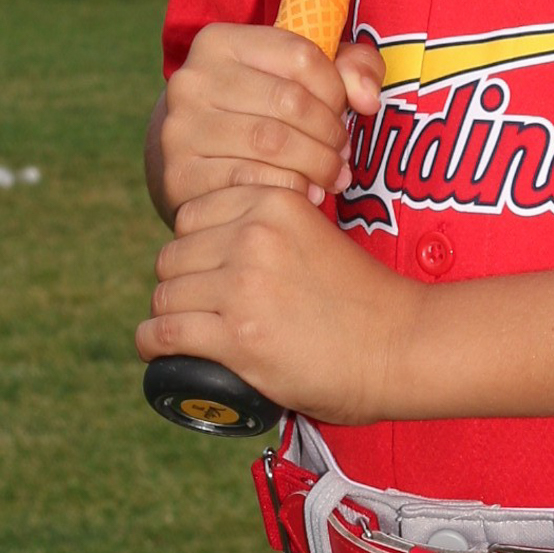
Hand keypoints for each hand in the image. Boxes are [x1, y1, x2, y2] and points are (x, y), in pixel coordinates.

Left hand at [138, 181, 414, 424]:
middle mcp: (253, 236)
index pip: (192, 214)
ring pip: (165, 294)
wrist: (401, 345)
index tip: (206, 271)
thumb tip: (221, 243)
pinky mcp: (237, 338)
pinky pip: (163, 333)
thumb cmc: (364, 298)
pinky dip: (152, 345)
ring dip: (169, 315)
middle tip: (200, 308)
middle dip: (181, 282)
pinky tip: (157, 350)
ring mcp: (243, 287)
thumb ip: (273, 228)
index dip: (195, 246)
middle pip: (173, 255)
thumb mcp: (316, 233)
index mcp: (274, 202)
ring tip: (184, 332)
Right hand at [145, 24, 385, 225]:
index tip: (344, 113)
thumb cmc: (262, 107)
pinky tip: (304, 194)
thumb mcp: (304, 75)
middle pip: (288, 103)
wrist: (196, 154)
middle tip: (343, 156)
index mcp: (219, 41)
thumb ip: (352, 68)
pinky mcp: (179, 176)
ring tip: (332, 176)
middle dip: (330, 134)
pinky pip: (249, 183)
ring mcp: (179, 129)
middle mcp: (191, 80)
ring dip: (316, 165)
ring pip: (271, 145)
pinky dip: (289, 190)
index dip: (336, 90)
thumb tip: (367, 98)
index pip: (301, 55)